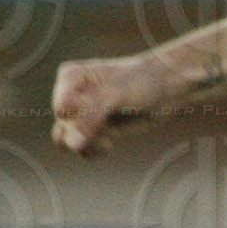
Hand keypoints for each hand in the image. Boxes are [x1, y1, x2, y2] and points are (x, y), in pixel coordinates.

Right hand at [51, 52, 168, 155]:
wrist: (164, 90)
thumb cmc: (140, 83)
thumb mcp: (116, 95)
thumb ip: (92, 116)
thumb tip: (73, 145)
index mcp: (70, 77)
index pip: (62, 109)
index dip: (81, 119)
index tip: (103, 113)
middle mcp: (70, 94)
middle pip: (64, 127)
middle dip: (87, 133)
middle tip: (109, 127)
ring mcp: (81, 113)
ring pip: (67, 140)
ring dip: (87, 145)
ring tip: (107, 142)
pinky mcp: (93, 129)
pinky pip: (81, 148)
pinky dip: (92, 150)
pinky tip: (109, 145)